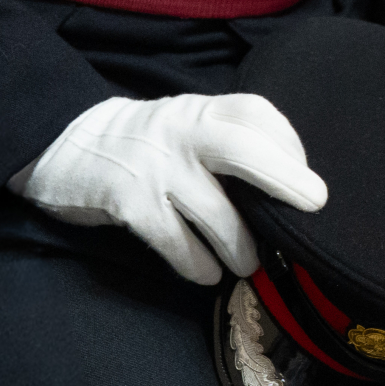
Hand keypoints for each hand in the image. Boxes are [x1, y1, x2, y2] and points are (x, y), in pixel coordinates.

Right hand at [8, 92, 326, 284]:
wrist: (70, 146)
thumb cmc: (150, 142)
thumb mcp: (189, 124)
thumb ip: (229, 139)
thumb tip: (289, 180)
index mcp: (202, 111)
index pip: (255, 113)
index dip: (288, 141)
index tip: (303, 174)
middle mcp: (181, 134)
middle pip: (241, 149)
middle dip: (283, 177)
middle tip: (314, 203)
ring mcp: (155, 168)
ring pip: (213, 210)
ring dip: (241, 244)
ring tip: (250, 264)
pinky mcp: (129, 204)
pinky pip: (174, 240)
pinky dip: (196, 263)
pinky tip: (207, 274)